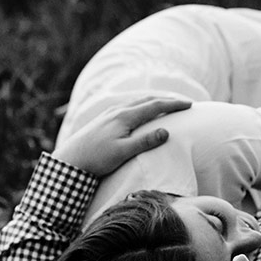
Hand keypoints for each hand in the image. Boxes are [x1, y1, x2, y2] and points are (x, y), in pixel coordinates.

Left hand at [51, 96, 190, 176]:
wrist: (70, 160)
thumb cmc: (96, 159)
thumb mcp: (123, 153)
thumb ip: (145, 142)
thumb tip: (166, 131)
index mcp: (125, 117)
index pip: (155, 106)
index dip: (174, 104)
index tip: (190, 104)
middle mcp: (117, 111)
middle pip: (147, 100)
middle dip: (167, 100)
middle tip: (183, 102)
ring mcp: (109, 114)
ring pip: (137, 102)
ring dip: (154, 101)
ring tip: (166, 104)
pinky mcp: (104, 119)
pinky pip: (128, 107)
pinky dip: (141, 106)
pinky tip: (140, 111)